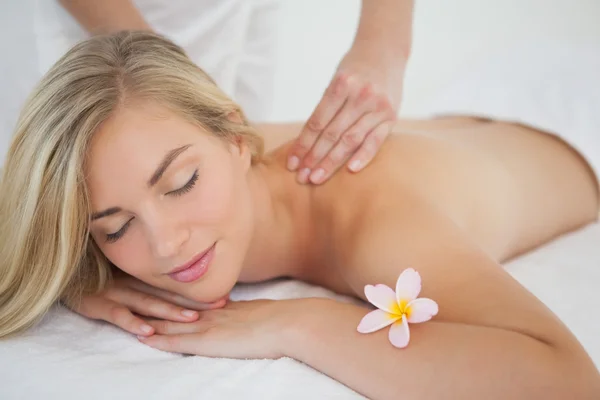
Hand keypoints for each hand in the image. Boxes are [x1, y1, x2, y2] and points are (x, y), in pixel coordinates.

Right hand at [67, 274, 227, 336]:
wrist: (60, 276)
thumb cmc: (95, 278)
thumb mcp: (124, 278)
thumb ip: (147, 283)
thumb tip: (179, 290)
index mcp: (140, 279)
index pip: (174, 286)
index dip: (198, 291)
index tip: (224, 294)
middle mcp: (132, 284)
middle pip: (167, 294)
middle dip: (193, 301)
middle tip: (220, 305)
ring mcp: (114, 293)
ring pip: (147, 303)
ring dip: (169, 311)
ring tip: (191, 318)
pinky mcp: (97, 304)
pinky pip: (117, 315)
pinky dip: (132, 322)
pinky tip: (148, 331)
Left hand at [138, 299, 302, 358]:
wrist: (288, 324)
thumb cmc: (280, 319)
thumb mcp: (257, 312)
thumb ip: (243, 312)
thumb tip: (241, 312)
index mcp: (220, 306)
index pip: (187, 297)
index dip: (167, 292)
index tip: (148, 285)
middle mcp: (210, 312)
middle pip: (173, 305)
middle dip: (149, 300)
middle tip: (126, 291)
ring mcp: (209, 325)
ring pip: (171, 321)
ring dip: (148, 318)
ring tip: (126, 313)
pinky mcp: (210, 340)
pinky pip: (179, 340)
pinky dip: (160, 338)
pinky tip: (143, 337)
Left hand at [287, 51, 405, 184]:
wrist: (385, 51)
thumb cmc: (353, 70)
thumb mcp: (336, 81)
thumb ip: (326, 108)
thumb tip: (305, 144)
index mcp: (341, 84)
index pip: (317, 122)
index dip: (302, 144)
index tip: (291, 163)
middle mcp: (360, 95)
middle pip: (332, 134)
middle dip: (314, 158)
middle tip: (301, 177)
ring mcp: (378, 106)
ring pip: (351, 140)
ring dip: (332, 162)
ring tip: (317, 178)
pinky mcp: (391, 116)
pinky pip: (375, 140)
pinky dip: (363, 156)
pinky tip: (351, 170)